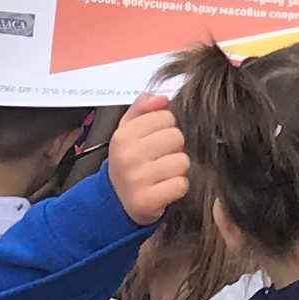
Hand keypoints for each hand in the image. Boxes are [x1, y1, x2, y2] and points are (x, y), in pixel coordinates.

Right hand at [105, 96, 189, 225]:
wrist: (116, 200)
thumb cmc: (129, 162)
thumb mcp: (128, 131)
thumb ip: (143, 109)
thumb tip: (162, 98)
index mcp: (123, 135)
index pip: (166, 116)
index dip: (166, 128)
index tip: (156, 139)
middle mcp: (127, 156)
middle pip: (177, 137)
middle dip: (174, 148)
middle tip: (161, 158)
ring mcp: (136, 179)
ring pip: (182, 162)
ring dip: (177, 169)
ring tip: (163, 174)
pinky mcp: (147, 201)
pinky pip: (181, 184)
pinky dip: (177, 187)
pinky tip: (165, 188)